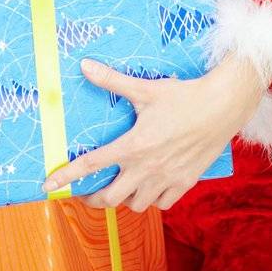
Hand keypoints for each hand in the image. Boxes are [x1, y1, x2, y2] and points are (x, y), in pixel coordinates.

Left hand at [42, 53, 268, 211]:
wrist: (223, 106)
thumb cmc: (183, 96)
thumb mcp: (145, 89)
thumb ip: (113, 81)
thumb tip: (85, 65)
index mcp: (132, 146)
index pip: (91, 165)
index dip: (66, 177)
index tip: (48, 186)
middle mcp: (146, 168)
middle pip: (110, 198)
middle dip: (94, 198)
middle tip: (88, 192)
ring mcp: (166, 179)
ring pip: (135, 205)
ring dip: (125, 199)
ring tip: (121, 188)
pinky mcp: (185, 183)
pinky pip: (162, 205)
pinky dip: (152, 200)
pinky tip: (150, 188)